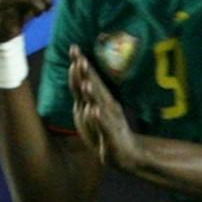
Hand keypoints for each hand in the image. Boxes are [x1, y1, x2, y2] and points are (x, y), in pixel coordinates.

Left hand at [69, 46, 136, 169]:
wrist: (127, 155)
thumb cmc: (108, 131)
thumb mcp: (95, 112)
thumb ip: (87, 96)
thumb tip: (79, 77)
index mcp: (100, 100)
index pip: (89, 78)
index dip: (81, 64)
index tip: (73, 47)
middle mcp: (106, 106)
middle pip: (95, 87)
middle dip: (87, 73)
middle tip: (79, 57)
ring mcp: (110, 120)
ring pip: (100, 105)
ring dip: (92, 94)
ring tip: (85, 82)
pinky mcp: (111, 136)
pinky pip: (104, 126)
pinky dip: (98, 118)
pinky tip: (94, 110)